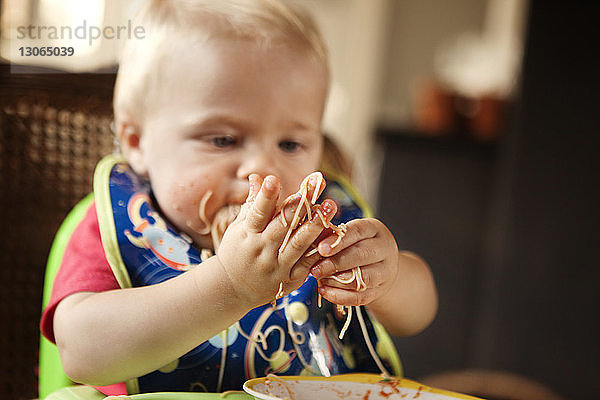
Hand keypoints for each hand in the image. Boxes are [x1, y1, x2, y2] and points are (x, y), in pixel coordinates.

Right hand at [215, 173, 336, 308]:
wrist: (231, 290)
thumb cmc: (236, 251)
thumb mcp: (239, 227)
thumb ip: (252, 203)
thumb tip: (257, 176)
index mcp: (247, 233)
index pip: (257, 212)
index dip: (266, 196)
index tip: (274, 179)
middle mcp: (262, 249)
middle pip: (283, 225)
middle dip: (300, 204)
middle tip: (315, 185)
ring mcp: (277, 266)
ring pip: (299, 244)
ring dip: (316, 225)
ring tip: (330, 206)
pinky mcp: (289, 280)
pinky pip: (308, 264)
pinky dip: (320, 250)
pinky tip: (333, 236)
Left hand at [310, 218, 398, 305]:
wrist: (380, 263)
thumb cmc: (358, 244)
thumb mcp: (349, 234)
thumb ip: (333, 238)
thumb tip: (313, 245)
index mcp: (374, 229)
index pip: (358, 231)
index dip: (338, 241)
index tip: (320, 249)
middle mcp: (384, 249)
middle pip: (361, 255)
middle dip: (335, 263)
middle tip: (315, 270)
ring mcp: (385, 271)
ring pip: (363, 278)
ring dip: (337, 281)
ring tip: (319, 279)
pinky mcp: (380, 290)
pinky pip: (361, 297)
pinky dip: (340, 296)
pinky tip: (324, 291)